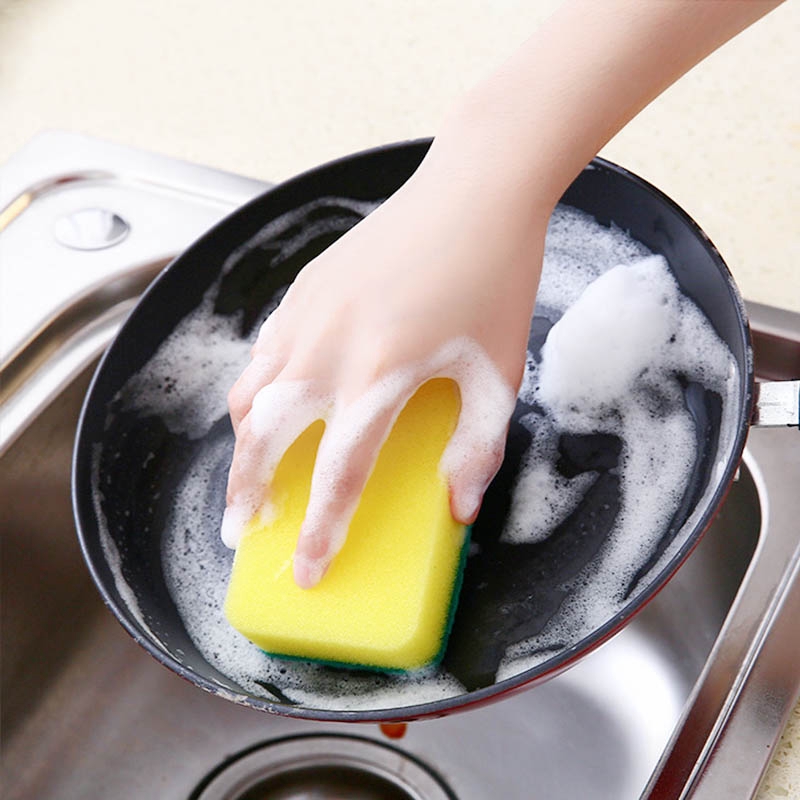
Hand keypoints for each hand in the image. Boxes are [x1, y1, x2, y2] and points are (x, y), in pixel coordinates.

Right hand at [222, 152, 547, 587]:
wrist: (474, 192)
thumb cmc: (495, 279)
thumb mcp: (498, 373)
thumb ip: (476, 447)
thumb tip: (458, 506)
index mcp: (382, 373)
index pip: (338, 474)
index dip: (322, 531)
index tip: (308, 571)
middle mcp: (329, 347)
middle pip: (264, 437)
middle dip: (247, 492)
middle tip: (245, 529)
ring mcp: (308, 314)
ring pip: (249, 393)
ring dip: (243, 443)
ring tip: (250, 476)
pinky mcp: (304, 289)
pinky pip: (264, 353)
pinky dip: (257, 390)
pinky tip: (271, 407)